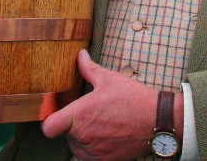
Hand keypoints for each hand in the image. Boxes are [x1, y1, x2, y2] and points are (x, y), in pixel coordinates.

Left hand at [41, 50, 167, 159]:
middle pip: (64, 134)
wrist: (157, 121)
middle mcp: (83, 136)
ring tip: (100, 124)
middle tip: (89, 114)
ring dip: (82, 137)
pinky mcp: (104, 160)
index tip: (57, 113)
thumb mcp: (109, 79)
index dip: (49, 120)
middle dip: (72, 125)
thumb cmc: (133, 99)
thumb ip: (88, 69)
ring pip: (76, 146)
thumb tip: (80, 55)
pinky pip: (89, 156)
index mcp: (80, 115)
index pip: (49, 127)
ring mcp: (94, 151)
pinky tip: (106, 135)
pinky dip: (93, 148)